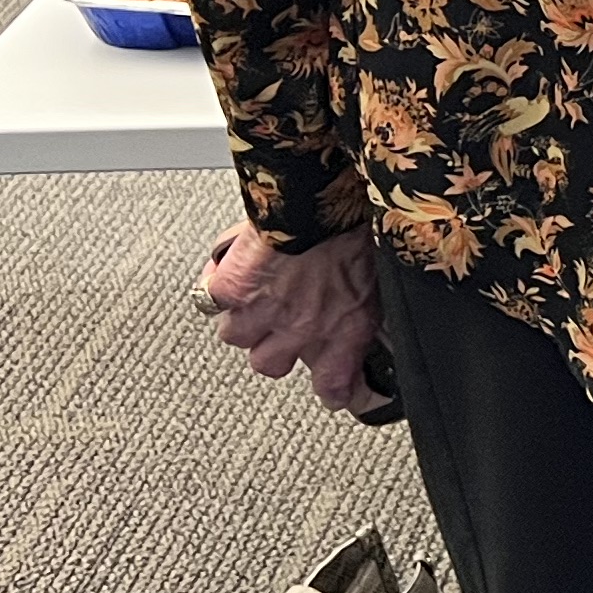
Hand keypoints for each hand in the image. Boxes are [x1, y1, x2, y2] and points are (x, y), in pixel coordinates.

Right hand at [200, 223, 392, 417]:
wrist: (325, 198)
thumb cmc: (357, 224)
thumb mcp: (381, 270)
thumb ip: (370, 299)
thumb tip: (373, 301)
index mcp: (347, 324)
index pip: (336, 383)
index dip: (333, 392)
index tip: (334, 394)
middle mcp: (303, 326)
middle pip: (268, 364)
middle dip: (271, 346)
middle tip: (277, 322)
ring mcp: (264, 310)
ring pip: (235, 335)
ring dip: (242, 315)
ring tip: (252, 291)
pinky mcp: (233, 288)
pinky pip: (210, 299)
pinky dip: (215, 284)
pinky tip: (225, 269)